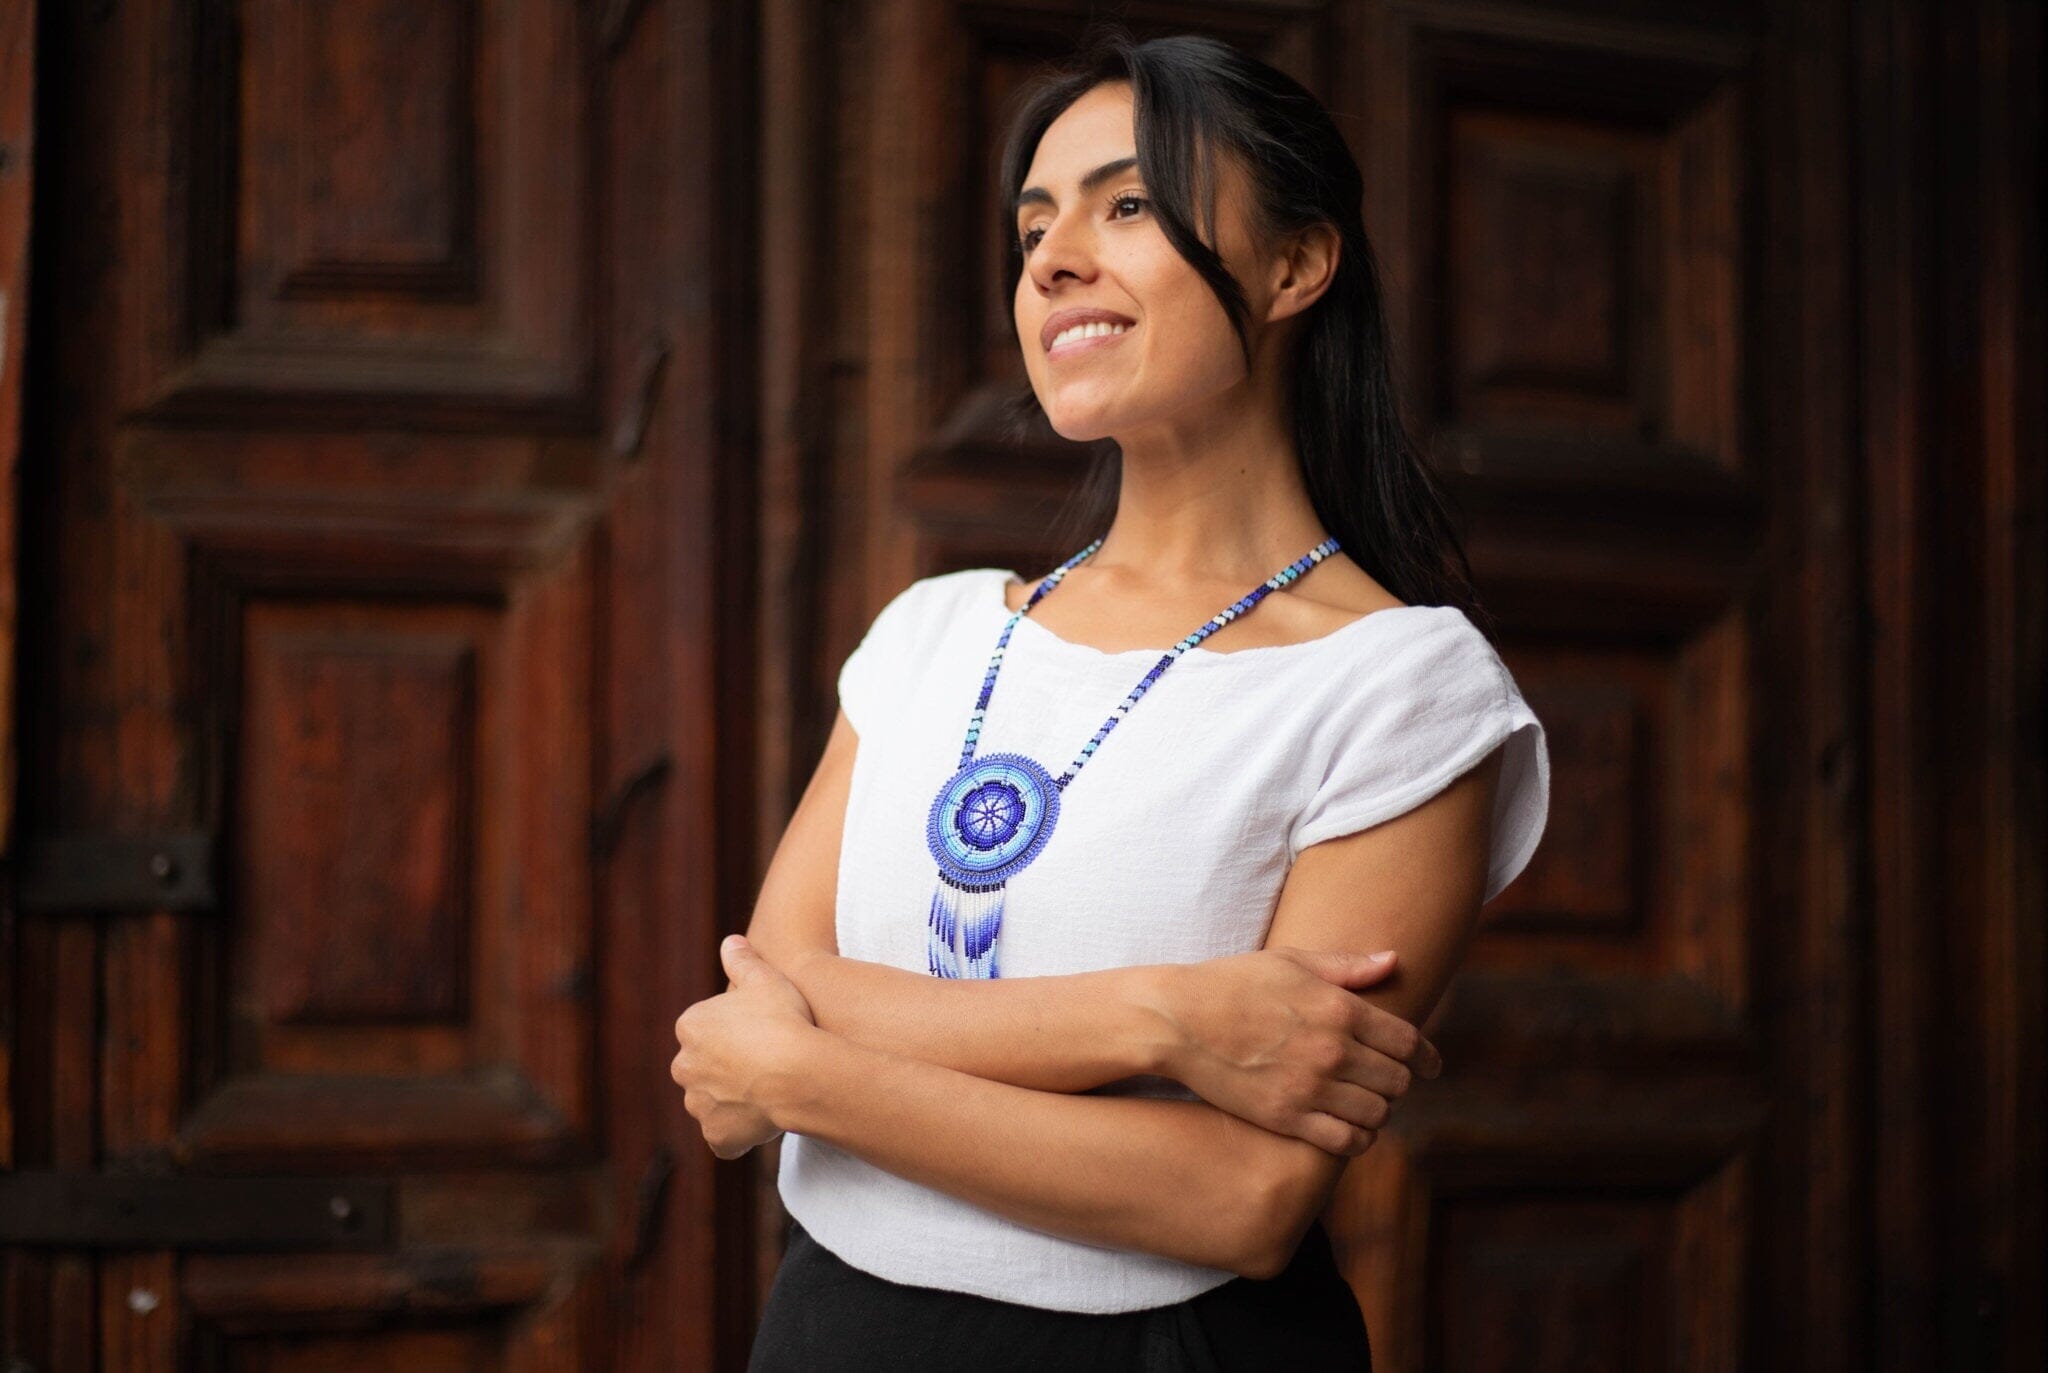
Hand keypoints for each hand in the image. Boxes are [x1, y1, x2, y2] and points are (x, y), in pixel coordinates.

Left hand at [671, 935, 818, 1159]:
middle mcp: (684, 1066)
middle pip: (703, 1067)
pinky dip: (737, 1133)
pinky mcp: (716, 1136)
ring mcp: (699, 1104)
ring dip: (731, 1100)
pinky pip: (723, 1137)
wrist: (798, 1072)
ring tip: (767, 1092)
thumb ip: (743, 960)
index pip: (706, 1030)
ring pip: (711, 1102)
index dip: (736, 1032)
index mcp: (691, 1026)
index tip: (762, 1033)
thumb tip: (730, 942)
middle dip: (725, 1068)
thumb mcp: (766, 978)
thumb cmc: (784, 1020)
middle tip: (764, 1064)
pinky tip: (761, 1123)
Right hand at [1146, 947, 1441, 1156]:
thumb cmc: (1232, 982)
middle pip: (1398, 1080)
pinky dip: (1358, 1139)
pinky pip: (1347, 1142)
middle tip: (1386, 1082)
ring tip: (1366, 1105)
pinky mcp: (1287, 1117)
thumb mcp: (1291, 961)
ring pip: (1378, 1114)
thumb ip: (1348, 966)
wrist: (1178, 1020)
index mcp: (1341, 1007)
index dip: (1427, 1057)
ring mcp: (1311, 1086)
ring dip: (1379, 1111)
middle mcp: (1334, 1049)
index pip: (1409, 1041)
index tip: (1431, 1067)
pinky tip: (1349, 1129)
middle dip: (1398, 1082)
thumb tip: (1394, 960)